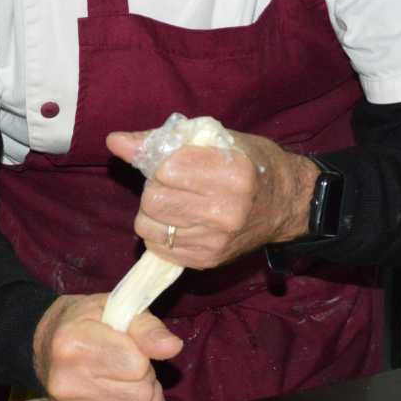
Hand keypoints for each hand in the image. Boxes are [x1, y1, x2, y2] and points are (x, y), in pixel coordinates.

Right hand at [32, 294, 182, 400]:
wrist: (49, 346)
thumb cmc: (90, 324)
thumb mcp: (118, 312)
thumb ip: (148, 329)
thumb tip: (172, 347)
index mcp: (73, 346)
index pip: (137, 367)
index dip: (143, 357)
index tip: (130, 349)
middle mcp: (67, 384)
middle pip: (141, 397)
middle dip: (149, 382)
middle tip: (134, 370)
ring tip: (134, 387)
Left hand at [104, 129, 315, 270]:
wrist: (286, 204)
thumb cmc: (250, 163)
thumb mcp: (216, 139)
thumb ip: (161, 140)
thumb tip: (115, 141)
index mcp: (232, 172)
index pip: (165, 169)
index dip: (162, 163)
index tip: (175, 163)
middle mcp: (226, 210)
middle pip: (154, 200)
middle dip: (154, 189)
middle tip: (171, 185)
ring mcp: (216, 239)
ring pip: (149, 226)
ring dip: (153, 212)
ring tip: (174, 204)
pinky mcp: (207, 260)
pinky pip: (158, 248)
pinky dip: (160, 234)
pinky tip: (179, 223)